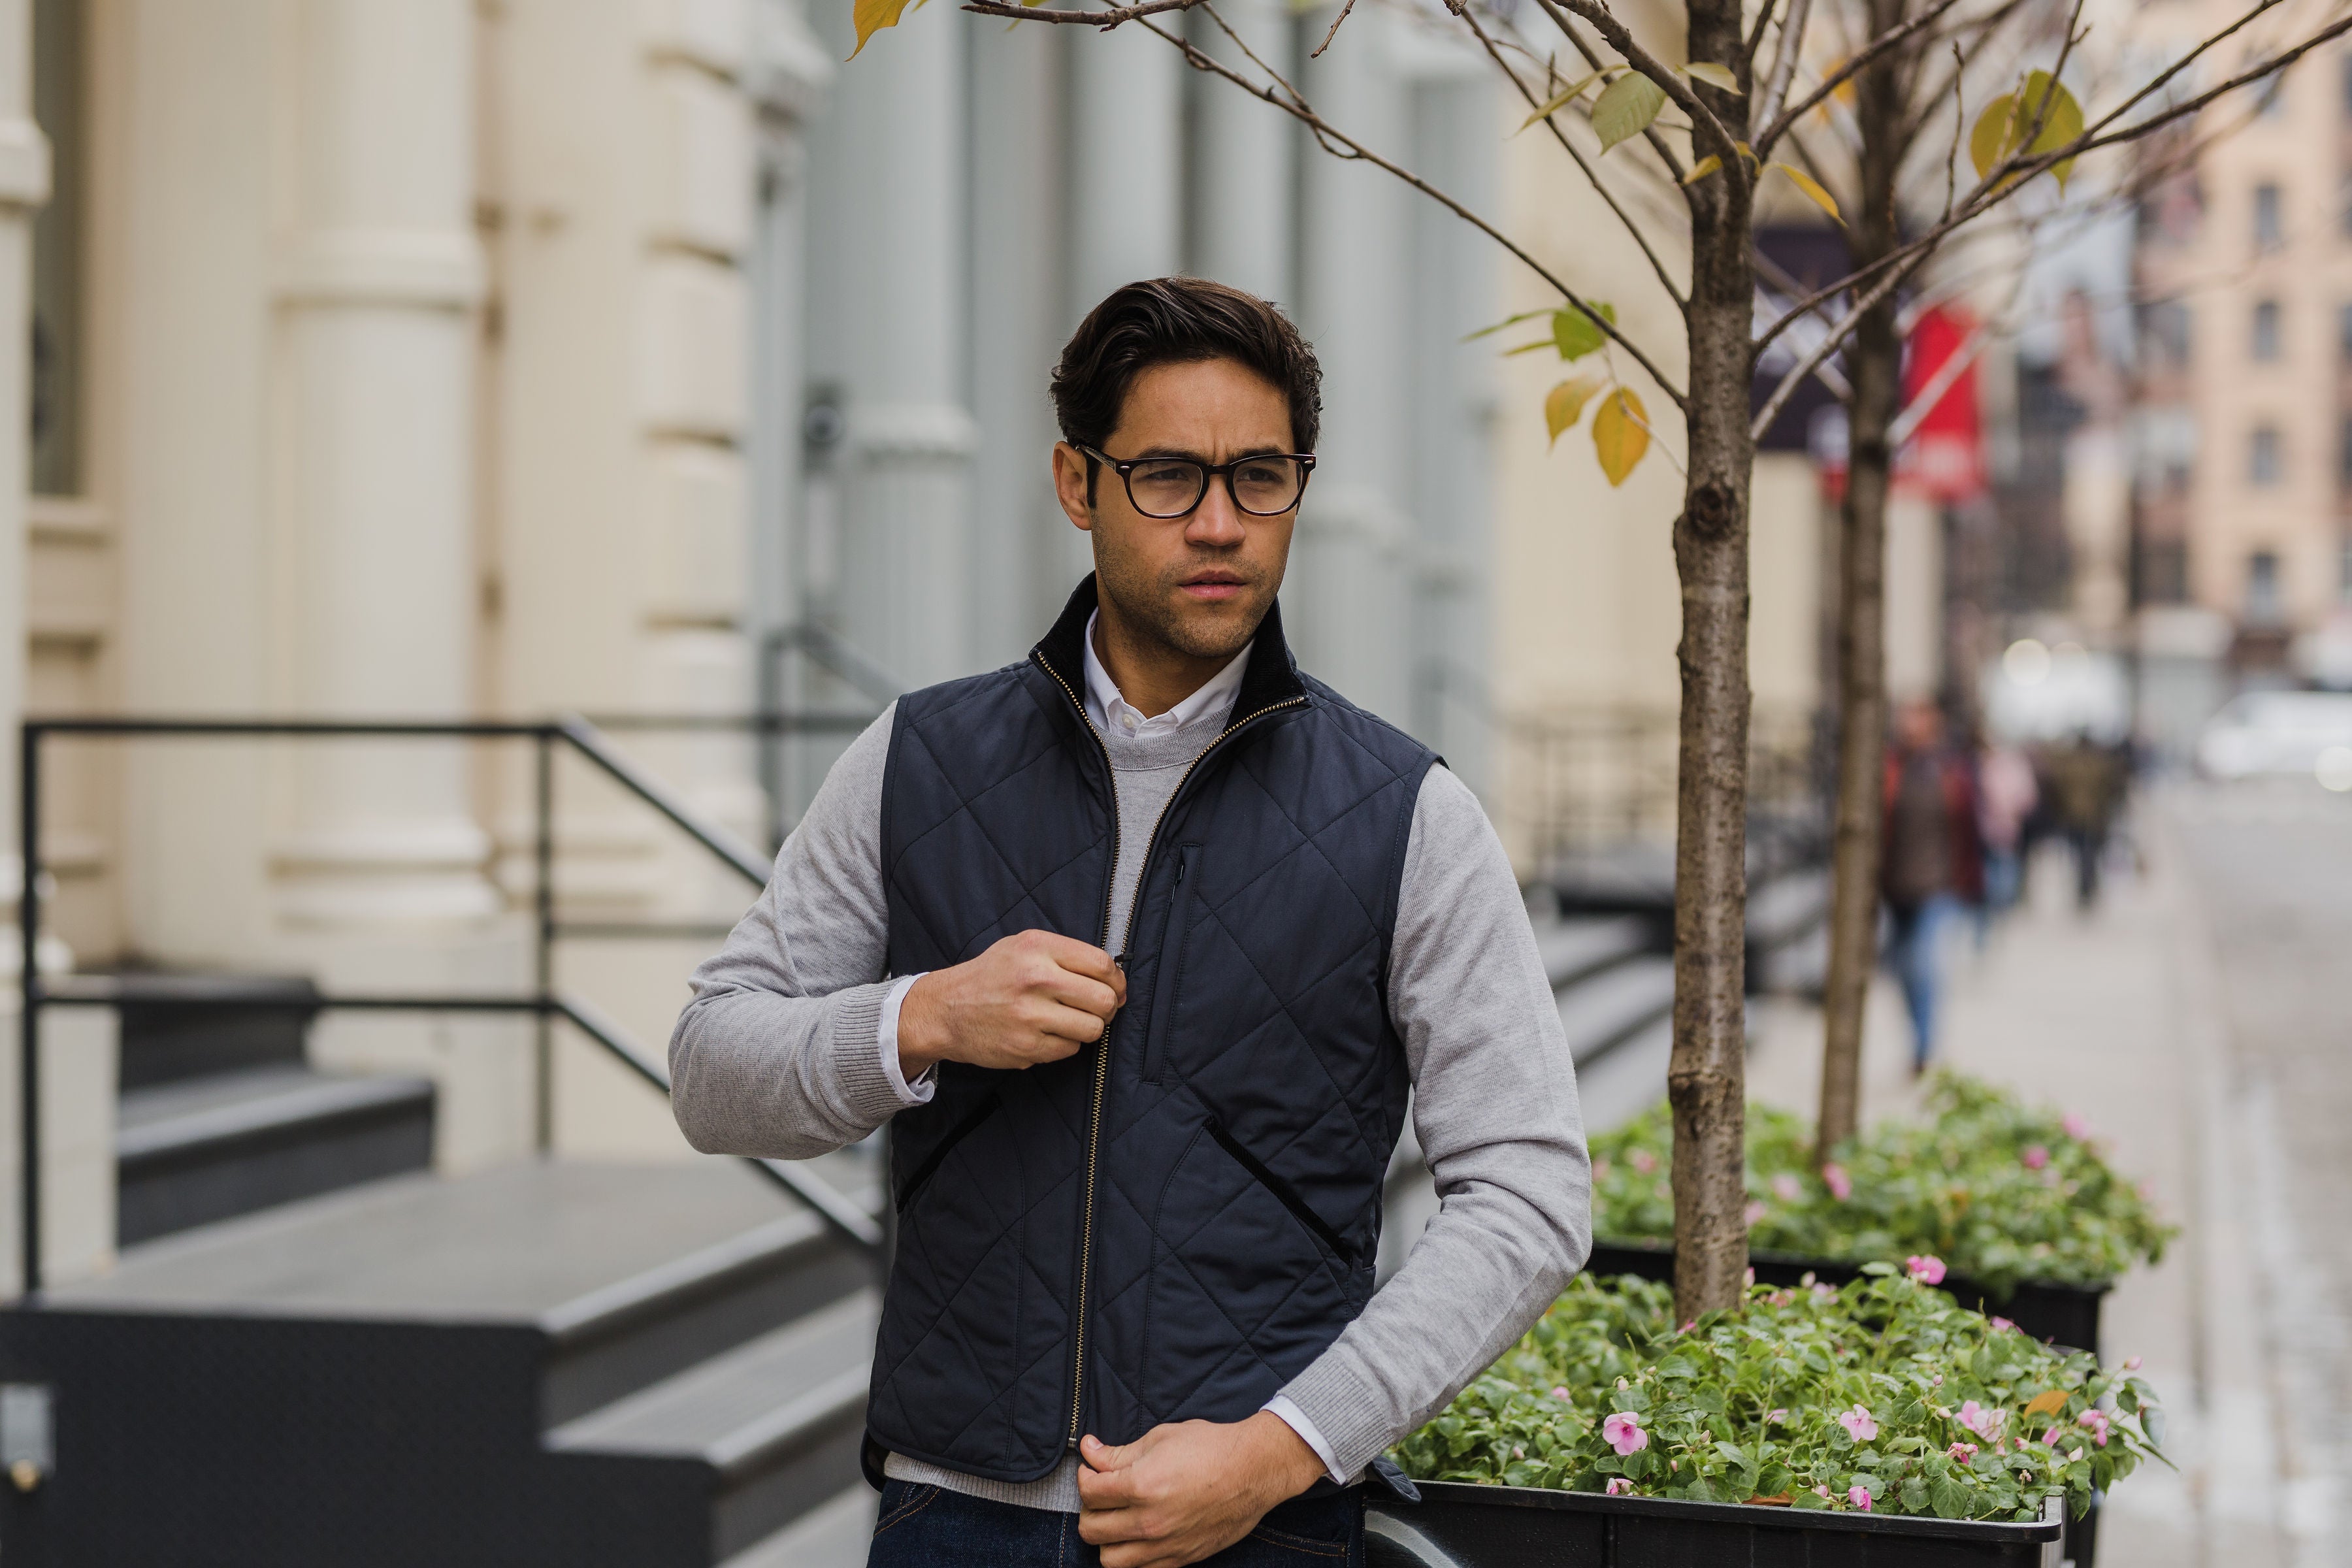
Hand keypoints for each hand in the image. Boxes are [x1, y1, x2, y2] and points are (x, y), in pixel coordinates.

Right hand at [895, 929, 1125, 1075]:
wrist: (945, 1010)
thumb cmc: (991, 976)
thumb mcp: (1022, 946)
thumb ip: (1065, 955)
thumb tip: (1112, 977)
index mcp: (1038, 947)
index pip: (1101, 964)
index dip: (1117, 980)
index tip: (1115, 988)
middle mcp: (1035, 979)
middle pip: (1103, 1000)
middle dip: (1107, 1007)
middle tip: (1097, 1009)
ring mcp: (1030, 1016)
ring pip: (1092, 1029)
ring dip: (1088, 1028)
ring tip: (1070, 1021)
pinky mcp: (1026, 1047)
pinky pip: (1070, 1049)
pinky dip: (1066, 1044)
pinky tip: (1048, 1033)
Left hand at [1075, 1413, 1326, 1567]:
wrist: (1253, 1471)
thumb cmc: (1210, 1448)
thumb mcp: (1160, 1438)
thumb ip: (1119, 1453)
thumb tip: (1089, 1451)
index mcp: (1141, 1486)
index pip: (1089, 1492)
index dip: (1085, 1476)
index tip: (1093, 1469)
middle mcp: (1149, 1521)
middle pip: (1091, 1528)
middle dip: (1089, 1508)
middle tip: (1102, 1493)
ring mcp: (1165, 1545)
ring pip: (1109, 1559)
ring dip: (1106, 1538)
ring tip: (1117, 1518)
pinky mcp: (1180, 1559)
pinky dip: (1131, 1554)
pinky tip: (1139, 1534)